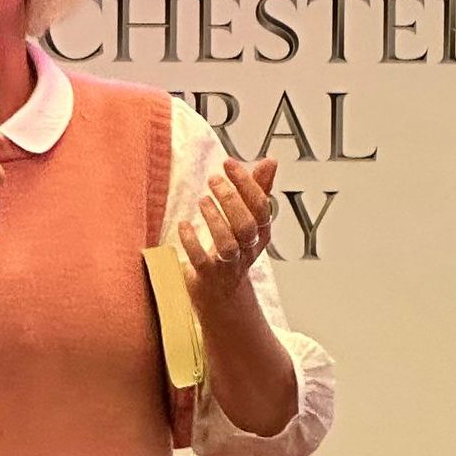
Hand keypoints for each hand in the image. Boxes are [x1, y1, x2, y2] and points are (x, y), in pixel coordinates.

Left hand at [177, 157, 276, 314]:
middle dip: (230, 199)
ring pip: (228, 243)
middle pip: (246, 225)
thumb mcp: (250, 220)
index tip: (228, 163)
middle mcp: (248, 249)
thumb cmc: (236, 249)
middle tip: (213, 179)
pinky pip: (201, 260)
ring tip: (202, 200)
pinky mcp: (208, 276)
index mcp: (261, 232)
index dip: (246, 183)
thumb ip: (258, 190)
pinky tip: (184, 225)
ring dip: (214, 219)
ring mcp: (228, 264)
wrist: (223, 294)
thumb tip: (271, 160)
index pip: (260, 206)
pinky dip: (191, 241)